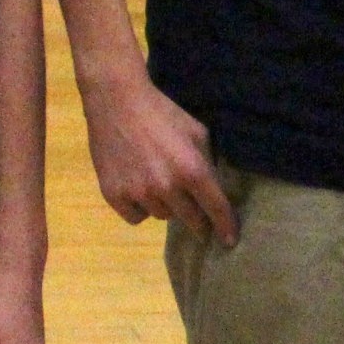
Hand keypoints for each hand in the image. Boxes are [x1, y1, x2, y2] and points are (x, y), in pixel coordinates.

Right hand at [79, 70, 237, 240]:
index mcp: (192, 170)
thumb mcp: (196, 132)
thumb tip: (214, 188)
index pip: (216, 209)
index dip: (226, 227)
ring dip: (166, 206)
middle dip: (197, 219)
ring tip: (157, 184)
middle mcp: (166, 187)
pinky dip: (140, 208)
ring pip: (162, 216)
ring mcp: (138, 193)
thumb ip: (206, 162)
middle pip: (190, 219)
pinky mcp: (114, 195)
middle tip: (194, 212)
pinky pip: (136, 217)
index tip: (229, 241)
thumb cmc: (161, 112)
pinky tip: (138, 190)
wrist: (116, 102)